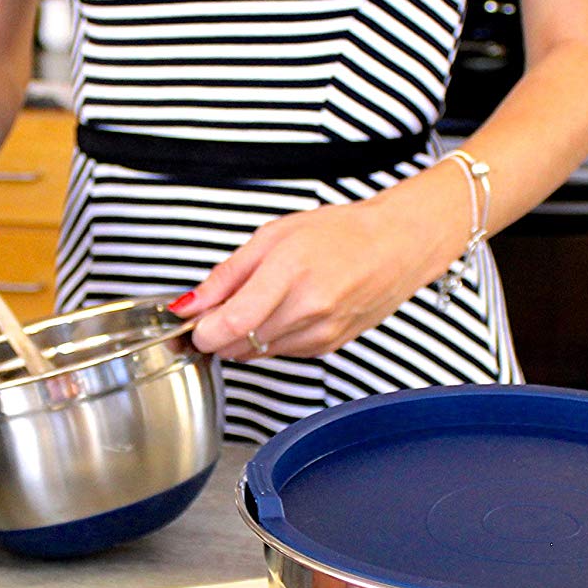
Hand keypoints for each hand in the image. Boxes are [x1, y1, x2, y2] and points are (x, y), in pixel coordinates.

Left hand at [178, 190, 465, 360]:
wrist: (397, 245)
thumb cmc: (340, 233)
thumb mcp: (273, 236)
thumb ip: (227, 275)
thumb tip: (190, 304)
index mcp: (290, 273)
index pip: (232, 323)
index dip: (203, 331)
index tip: (193, 323)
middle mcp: (309, 309)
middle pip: (239, 344)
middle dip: (219, 332)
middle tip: (222, 306)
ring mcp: (321, 333)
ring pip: (257, 353)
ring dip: (243, 336)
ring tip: (260, 300)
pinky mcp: (328, 347)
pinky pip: (280, 353)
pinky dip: (269, 338)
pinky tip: (283, 311)